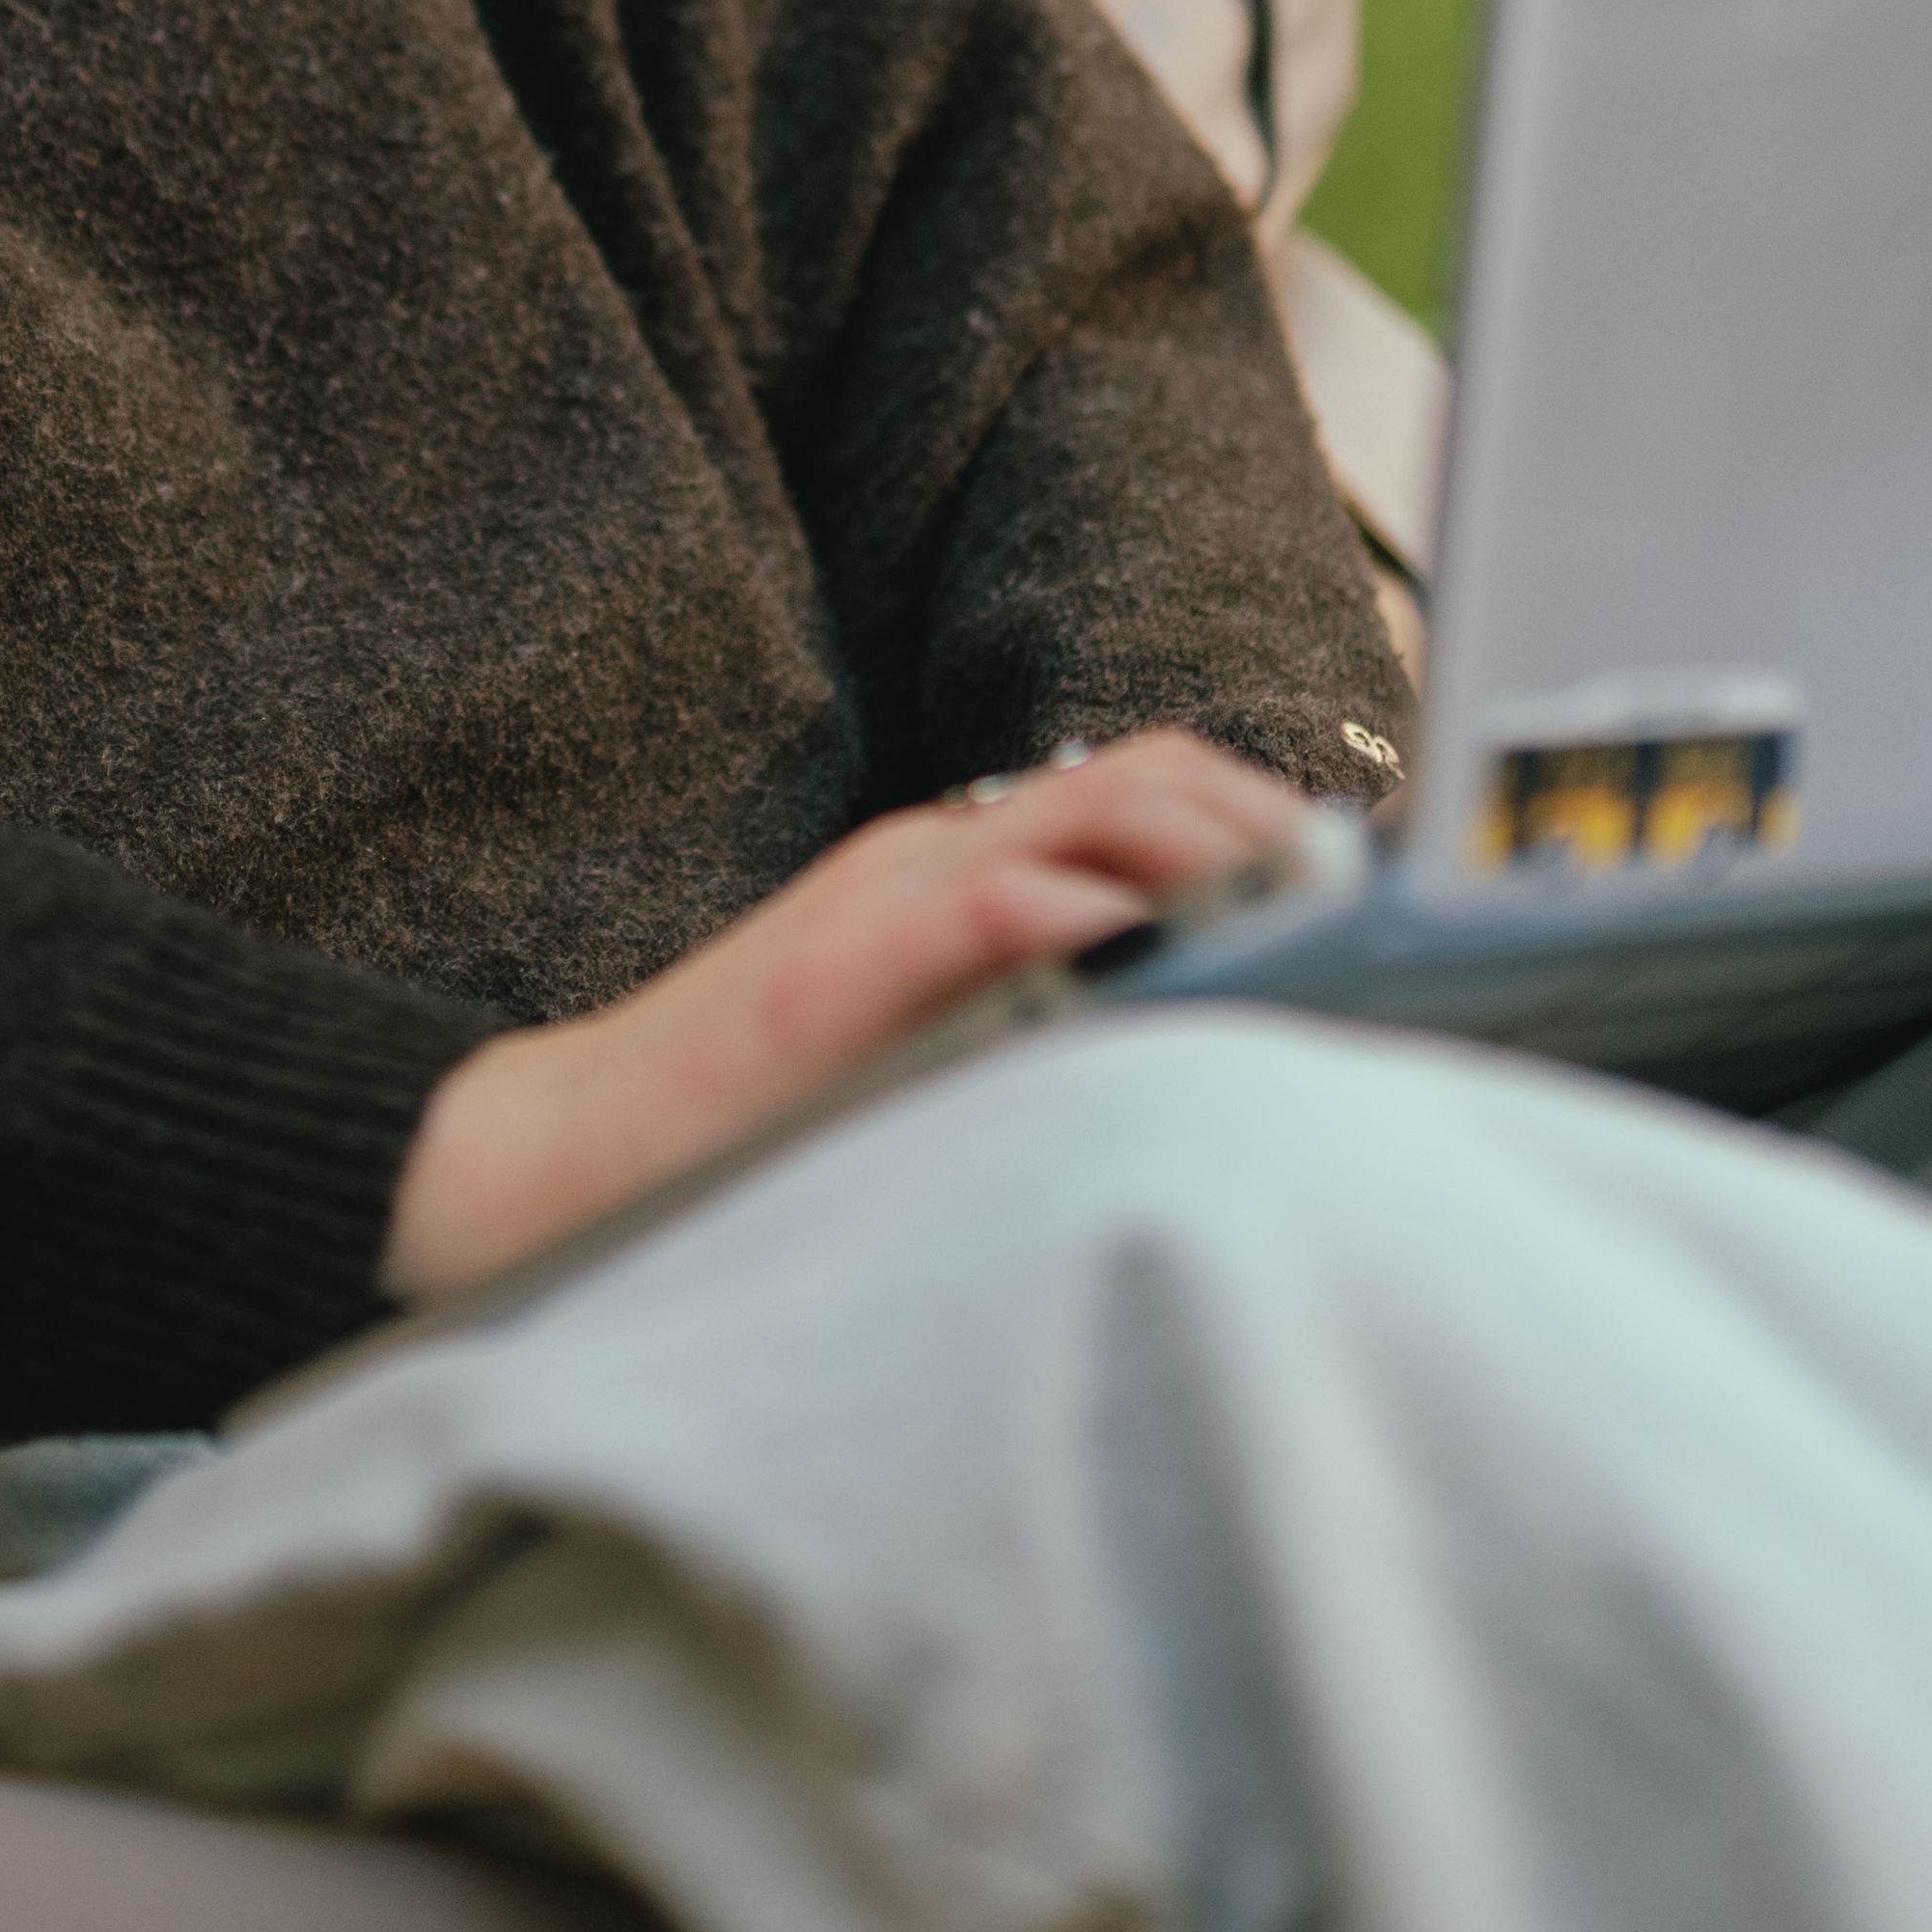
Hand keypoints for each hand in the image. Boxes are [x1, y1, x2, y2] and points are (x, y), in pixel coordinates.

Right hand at [379, 731, 1307, 1303]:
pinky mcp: (832, 975)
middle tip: (1376, 894)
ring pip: (1090, 806)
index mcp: (954, 864)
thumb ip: (1039, 1008)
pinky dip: (1091, 914)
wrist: (555, 1160)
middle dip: (1277, 820)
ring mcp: (879, 902)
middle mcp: (931, 854)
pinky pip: (986, 901)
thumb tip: (1210, 1035)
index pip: (1144, 785)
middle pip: (1145, 772)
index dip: (1268, 814)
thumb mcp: (920, 1038)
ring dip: (1219, 847)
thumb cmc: (744, 1127)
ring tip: (1309, 906)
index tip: (1369, 880)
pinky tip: (1163, 955)